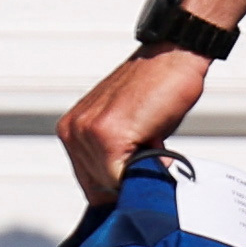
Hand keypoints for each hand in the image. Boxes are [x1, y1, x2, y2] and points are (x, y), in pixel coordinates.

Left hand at [61, 48, 213, 203]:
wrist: (173, 54)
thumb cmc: (156, 88)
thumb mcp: (126, 129)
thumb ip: (114, 158)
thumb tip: (123, 192)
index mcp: (71, 130)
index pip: (89, 185)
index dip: (118, 185)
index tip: (136, 166)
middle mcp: (72, 131)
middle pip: (99, 189)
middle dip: (128, 179)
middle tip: (147, 143)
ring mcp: (86, 133)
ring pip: (112, 185)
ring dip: (139, 170)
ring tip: (150, 135)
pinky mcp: (107, 135)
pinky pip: (123, 178)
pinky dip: (146, 167)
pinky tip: (154, 137)